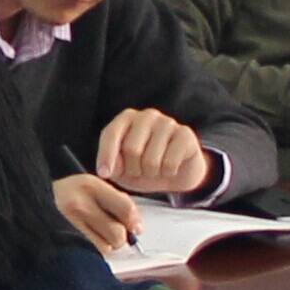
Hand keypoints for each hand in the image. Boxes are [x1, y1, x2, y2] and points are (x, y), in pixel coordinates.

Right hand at [53, 172, 142, 255]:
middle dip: (117, 237)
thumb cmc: (62, 198)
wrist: (26, 205)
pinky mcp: (61, 243)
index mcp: (88, 185)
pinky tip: (79, 243)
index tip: (134, 228)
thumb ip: (114, 202)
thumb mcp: (87, 188)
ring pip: (105, 248)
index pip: (126, 207)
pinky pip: (90, 256)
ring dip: (102, 246)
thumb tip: (137, 228)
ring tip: (87, 236)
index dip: (134, 222)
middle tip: (105, 233)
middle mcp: (78, 204)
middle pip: (118, 233)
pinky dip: (90, 254)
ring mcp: (68, 225)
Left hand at [95, 107, 211, 197]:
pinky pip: (170, 163)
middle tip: (140, 172)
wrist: (177, 172)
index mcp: (126, 118)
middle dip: (133, 170)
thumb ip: (112, 166)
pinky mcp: (185, 134)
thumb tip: (107, 169)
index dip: (106, 155)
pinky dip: (168, 173)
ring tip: (156, 170)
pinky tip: (171, 168)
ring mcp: (167, 122)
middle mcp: (146, 116)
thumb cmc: (144, 167)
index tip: (104, 174)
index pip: (111, 134)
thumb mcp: (123, 170)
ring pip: (151, 160)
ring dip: (152, 173)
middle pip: (131, 149)